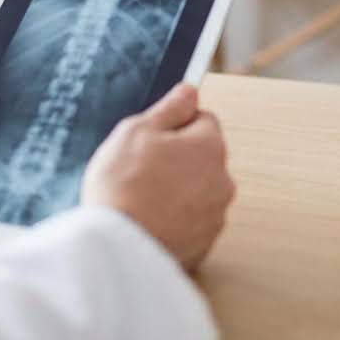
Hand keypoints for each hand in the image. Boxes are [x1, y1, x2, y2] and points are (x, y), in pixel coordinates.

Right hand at [83, 84, 235, 270]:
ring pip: (198, 190)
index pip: (203, 119)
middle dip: (178, 159)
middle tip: (142, 169)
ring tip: (143, 198)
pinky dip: (176, 220)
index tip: (152, 137)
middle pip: (202, 157)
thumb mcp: (136, 131)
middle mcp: (222, 180)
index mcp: (210, 146)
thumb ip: (169, 108)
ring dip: (178, 190)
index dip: (175, 125)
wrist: (117, 248)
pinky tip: (149, 220)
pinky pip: (192, 222)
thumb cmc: (123, 185)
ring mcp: (215, 216)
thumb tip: (190, 91)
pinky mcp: (204, 245)